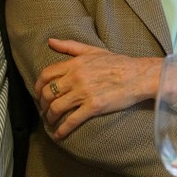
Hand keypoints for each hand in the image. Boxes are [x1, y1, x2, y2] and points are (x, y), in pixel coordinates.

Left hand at [34, 38, 160, 139]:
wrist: (138, 76)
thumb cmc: (118, 63)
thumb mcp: (92, 50)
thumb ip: (70, 46)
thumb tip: (50, 41)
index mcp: (74, 64)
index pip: (46, 75)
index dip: (38, 86)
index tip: (38, 94)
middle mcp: (76, 77)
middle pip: (48, 93)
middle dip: (42, 104)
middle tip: (44, 110)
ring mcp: (84, 92)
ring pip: (56, 107)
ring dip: (50, 117)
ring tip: (51, 122)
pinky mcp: (94, 106)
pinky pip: (71, 120)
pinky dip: (62, 129)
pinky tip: (58, 135)